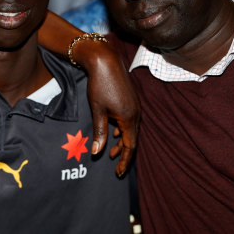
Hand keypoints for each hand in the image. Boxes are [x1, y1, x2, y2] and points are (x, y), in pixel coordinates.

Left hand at [74, 39, 139, 176]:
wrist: (105, 61)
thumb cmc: (100, 85)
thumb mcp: (97, 110)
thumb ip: (99, 132)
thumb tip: (98, 153)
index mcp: (128, 118)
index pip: (129, 146)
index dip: (124, 160)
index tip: (118, 172)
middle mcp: (135, 113)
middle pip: (132, 139)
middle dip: (123, 152)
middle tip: (113, 164)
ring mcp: (135, 106)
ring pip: (131, 129)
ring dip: (122, 140)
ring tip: (110, 150)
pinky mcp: (131, 100)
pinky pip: (129, 120)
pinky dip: (122, 129)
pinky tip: (113, 130)